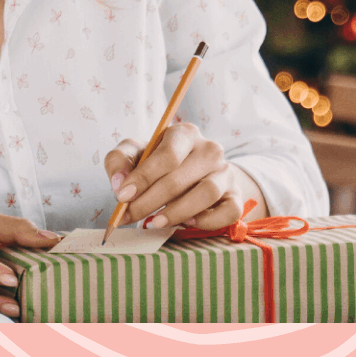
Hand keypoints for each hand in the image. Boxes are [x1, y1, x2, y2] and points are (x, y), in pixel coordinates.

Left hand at [105, 122, 264, 230]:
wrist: (194, 173)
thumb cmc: (159, 163)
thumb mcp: (135, 153)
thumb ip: (119, 161)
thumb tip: (120, 183)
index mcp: (185, 134)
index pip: (166, 156)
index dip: (142, 178)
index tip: (123, 196)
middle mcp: (210, 150)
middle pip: (180, 178)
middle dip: (149, 201)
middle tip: (131, 216)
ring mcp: (226, 172)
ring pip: (206, 194)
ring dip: (176, 212)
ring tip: (154, 222)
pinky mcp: (236, 195)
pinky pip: (228, 212)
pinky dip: (207, 221)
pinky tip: (187, 223)